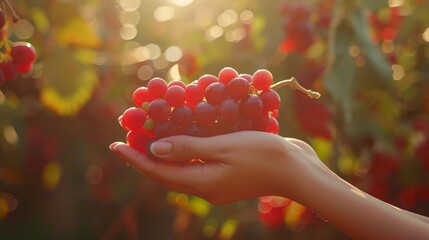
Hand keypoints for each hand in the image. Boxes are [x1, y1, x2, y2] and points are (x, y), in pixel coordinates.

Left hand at [110, 131, 324, 203]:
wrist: (297, 170)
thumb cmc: (263, 155)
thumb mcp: (224, 147)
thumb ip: (189, 149)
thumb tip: (154, 150)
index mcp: (202, 183)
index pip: (158, 172)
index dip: (135, 158)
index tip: (114, 144)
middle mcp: (205, 187)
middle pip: (165, 173)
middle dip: (143, 157)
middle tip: (127, 138)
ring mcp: (216, 183)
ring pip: (180, 170)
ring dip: (162, 155)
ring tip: (146, 137)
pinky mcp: (226, 176)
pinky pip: (196, 166)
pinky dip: (182, 154)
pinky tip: (179, 140)